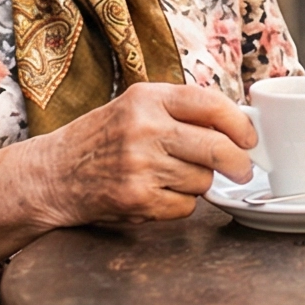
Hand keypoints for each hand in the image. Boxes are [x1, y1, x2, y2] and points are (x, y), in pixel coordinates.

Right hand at [27, 82, 255, 227]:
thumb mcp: (135, 107)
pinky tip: (158, 193)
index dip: (240, 123)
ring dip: (199, 183)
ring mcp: (140, 165)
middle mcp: (144, 128)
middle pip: (217, 148)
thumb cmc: (101, 139)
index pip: (211, 104)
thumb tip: (237, 125)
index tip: (250, 137)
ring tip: (173, 175)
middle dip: (238, 162)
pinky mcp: (137, 198)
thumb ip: (180, 110)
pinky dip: (180, 204)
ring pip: (203, 180)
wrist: (53, 174)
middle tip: (243, 168)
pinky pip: (185, 206)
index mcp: (147, 98)